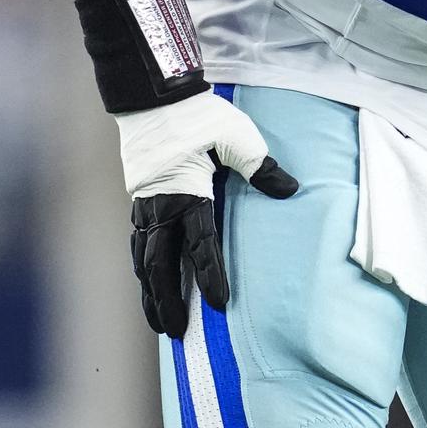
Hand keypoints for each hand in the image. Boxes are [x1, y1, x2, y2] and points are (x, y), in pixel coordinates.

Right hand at [116, 90, 297, 336]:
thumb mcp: (237, 136)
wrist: (152, 95)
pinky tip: (146, 280)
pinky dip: (142, 268)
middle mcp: (160, 207)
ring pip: (144, 259)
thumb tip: (289, 189)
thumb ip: (261, 167)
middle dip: (168, 301)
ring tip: (157, 320)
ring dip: (150, 292)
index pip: (202, 245)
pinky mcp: (138, 199)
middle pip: (161, 265)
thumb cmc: (196, 114)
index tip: (220, 306)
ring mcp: (144, 205)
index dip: (210, 277)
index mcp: (186, 194)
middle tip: (176, 332)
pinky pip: (137, 243)